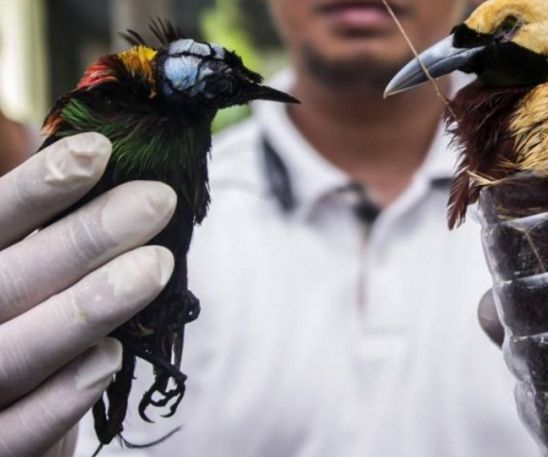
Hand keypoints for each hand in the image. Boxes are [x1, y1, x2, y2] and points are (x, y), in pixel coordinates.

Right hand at [0, 133, 176, 456]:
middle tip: (156, 201)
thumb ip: (49, 241)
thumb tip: (112, 173)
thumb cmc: (18, 330)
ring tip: (155, 267)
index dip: (37, 188)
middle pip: (8, 279)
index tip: (99, 152)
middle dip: (84, 237)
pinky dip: (60, 398)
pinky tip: (108, 361)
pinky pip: (16, 430)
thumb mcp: (24, 274)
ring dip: (86, 308)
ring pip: (12, 352)